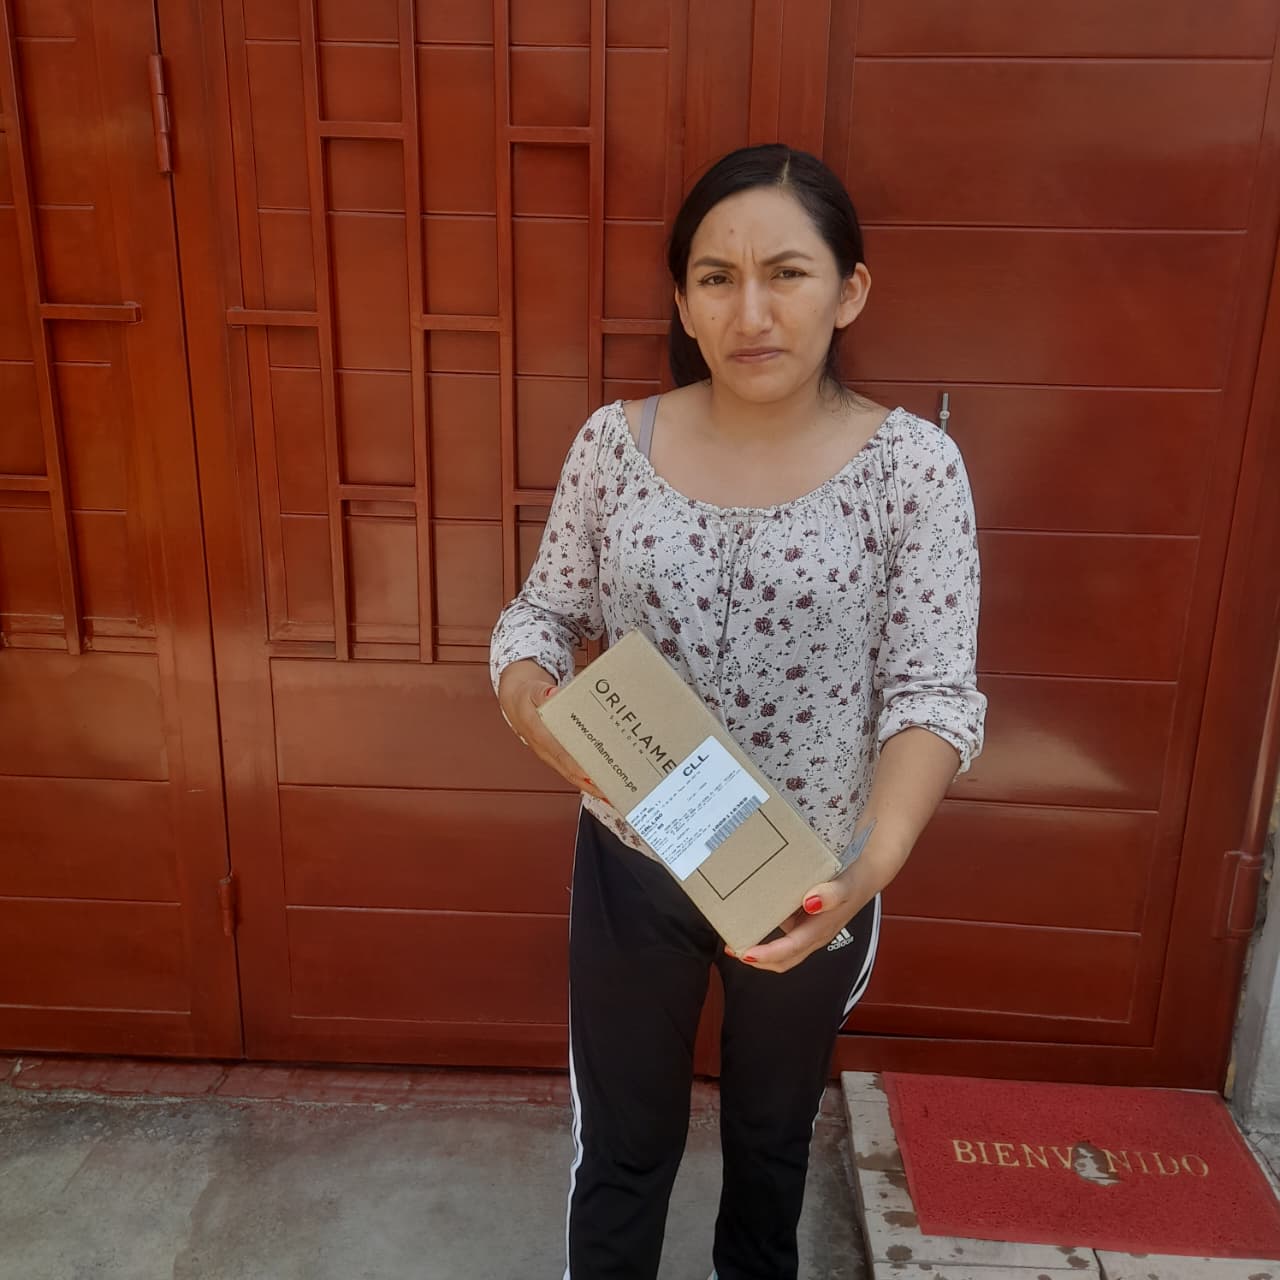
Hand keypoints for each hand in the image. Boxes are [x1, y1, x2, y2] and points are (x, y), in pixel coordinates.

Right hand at [498, 660, 608, 801]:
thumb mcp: (531, 691)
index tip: (593, 775)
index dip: (577, 766)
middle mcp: (546, 750)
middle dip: (591, 784)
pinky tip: (603, 785)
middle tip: (612, 790)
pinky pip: (574, 772)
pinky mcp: (558, 756)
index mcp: (540, 735)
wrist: (516, 703)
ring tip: (614, 794)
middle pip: (570, 772)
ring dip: (593, 787)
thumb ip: (541, 693)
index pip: (560, 754)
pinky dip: (589, 781)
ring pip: (573, 776)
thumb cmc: (526, 698)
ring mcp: (552, 756)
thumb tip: (552, 694)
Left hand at [725, 870, 869, 973]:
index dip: (766, 955)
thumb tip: (811, 902)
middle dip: (757, 959)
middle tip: (732, 947)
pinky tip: (753, 917)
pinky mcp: (805, 923)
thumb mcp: (844, 886)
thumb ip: (831, 894)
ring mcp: (808, 931)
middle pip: (782, 959)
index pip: (789, 950)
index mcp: (819, 932)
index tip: (745, 952)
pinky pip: (783, 934)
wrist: (866, 875)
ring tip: (736, 935)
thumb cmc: (853, 883)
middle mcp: (812, 936)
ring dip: (760, 948)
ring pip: (781, 950)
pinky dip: (766, 932)